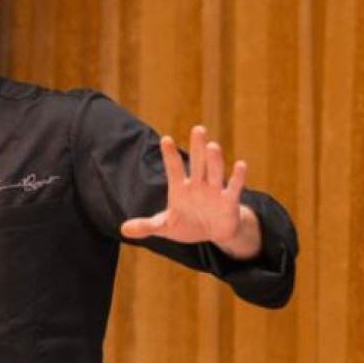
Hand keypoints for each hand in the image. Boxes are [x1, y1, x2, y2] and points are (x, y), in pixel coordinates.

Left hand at [120, 125, 261, 258]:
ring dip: (213, 160)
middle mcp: (197, 185)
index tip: (165, 139)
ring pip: (214, 172)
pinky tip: (240, 164)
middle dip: (197, 147)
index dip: (170, 155)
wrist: (211, 233)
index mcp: (179, 188)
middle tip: (198, 129)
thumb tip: (123, 229)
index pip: (174, 168)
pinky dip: (237, 177)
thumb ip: (146, 226)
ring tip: (212, 146)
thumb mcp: (164, 227)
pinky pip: (233, 187)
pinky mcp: (229, 201)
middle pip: (197, 163)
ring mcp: (214, 191)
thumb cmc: (187, 225)